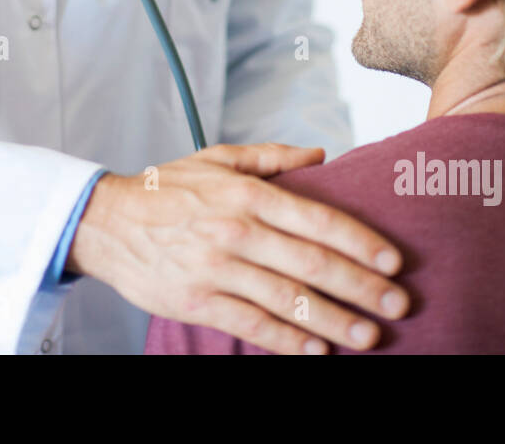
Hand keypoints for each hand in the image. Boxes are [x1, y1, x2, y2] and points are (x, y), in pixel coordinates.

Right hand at [65, 142, 408, 353]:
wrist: (106, 221)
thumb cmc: (167, 189)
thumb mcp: (218, 158)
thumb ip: (272, 156)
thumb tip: (321, 154)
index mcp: (247, 193)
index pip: (318, 219)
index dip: (361, 242)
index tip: (394, 261)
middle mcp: (236, 230)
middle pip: (312, 264)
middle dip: (362, 287)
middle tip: (397, 304)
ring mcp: (216, 269)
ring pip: (287, 300)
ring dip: (334, 320)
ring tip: (368, 335)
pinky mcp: (197, 301)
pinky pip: (251, 324)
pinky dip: (286, 340)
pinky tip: (316, 350)